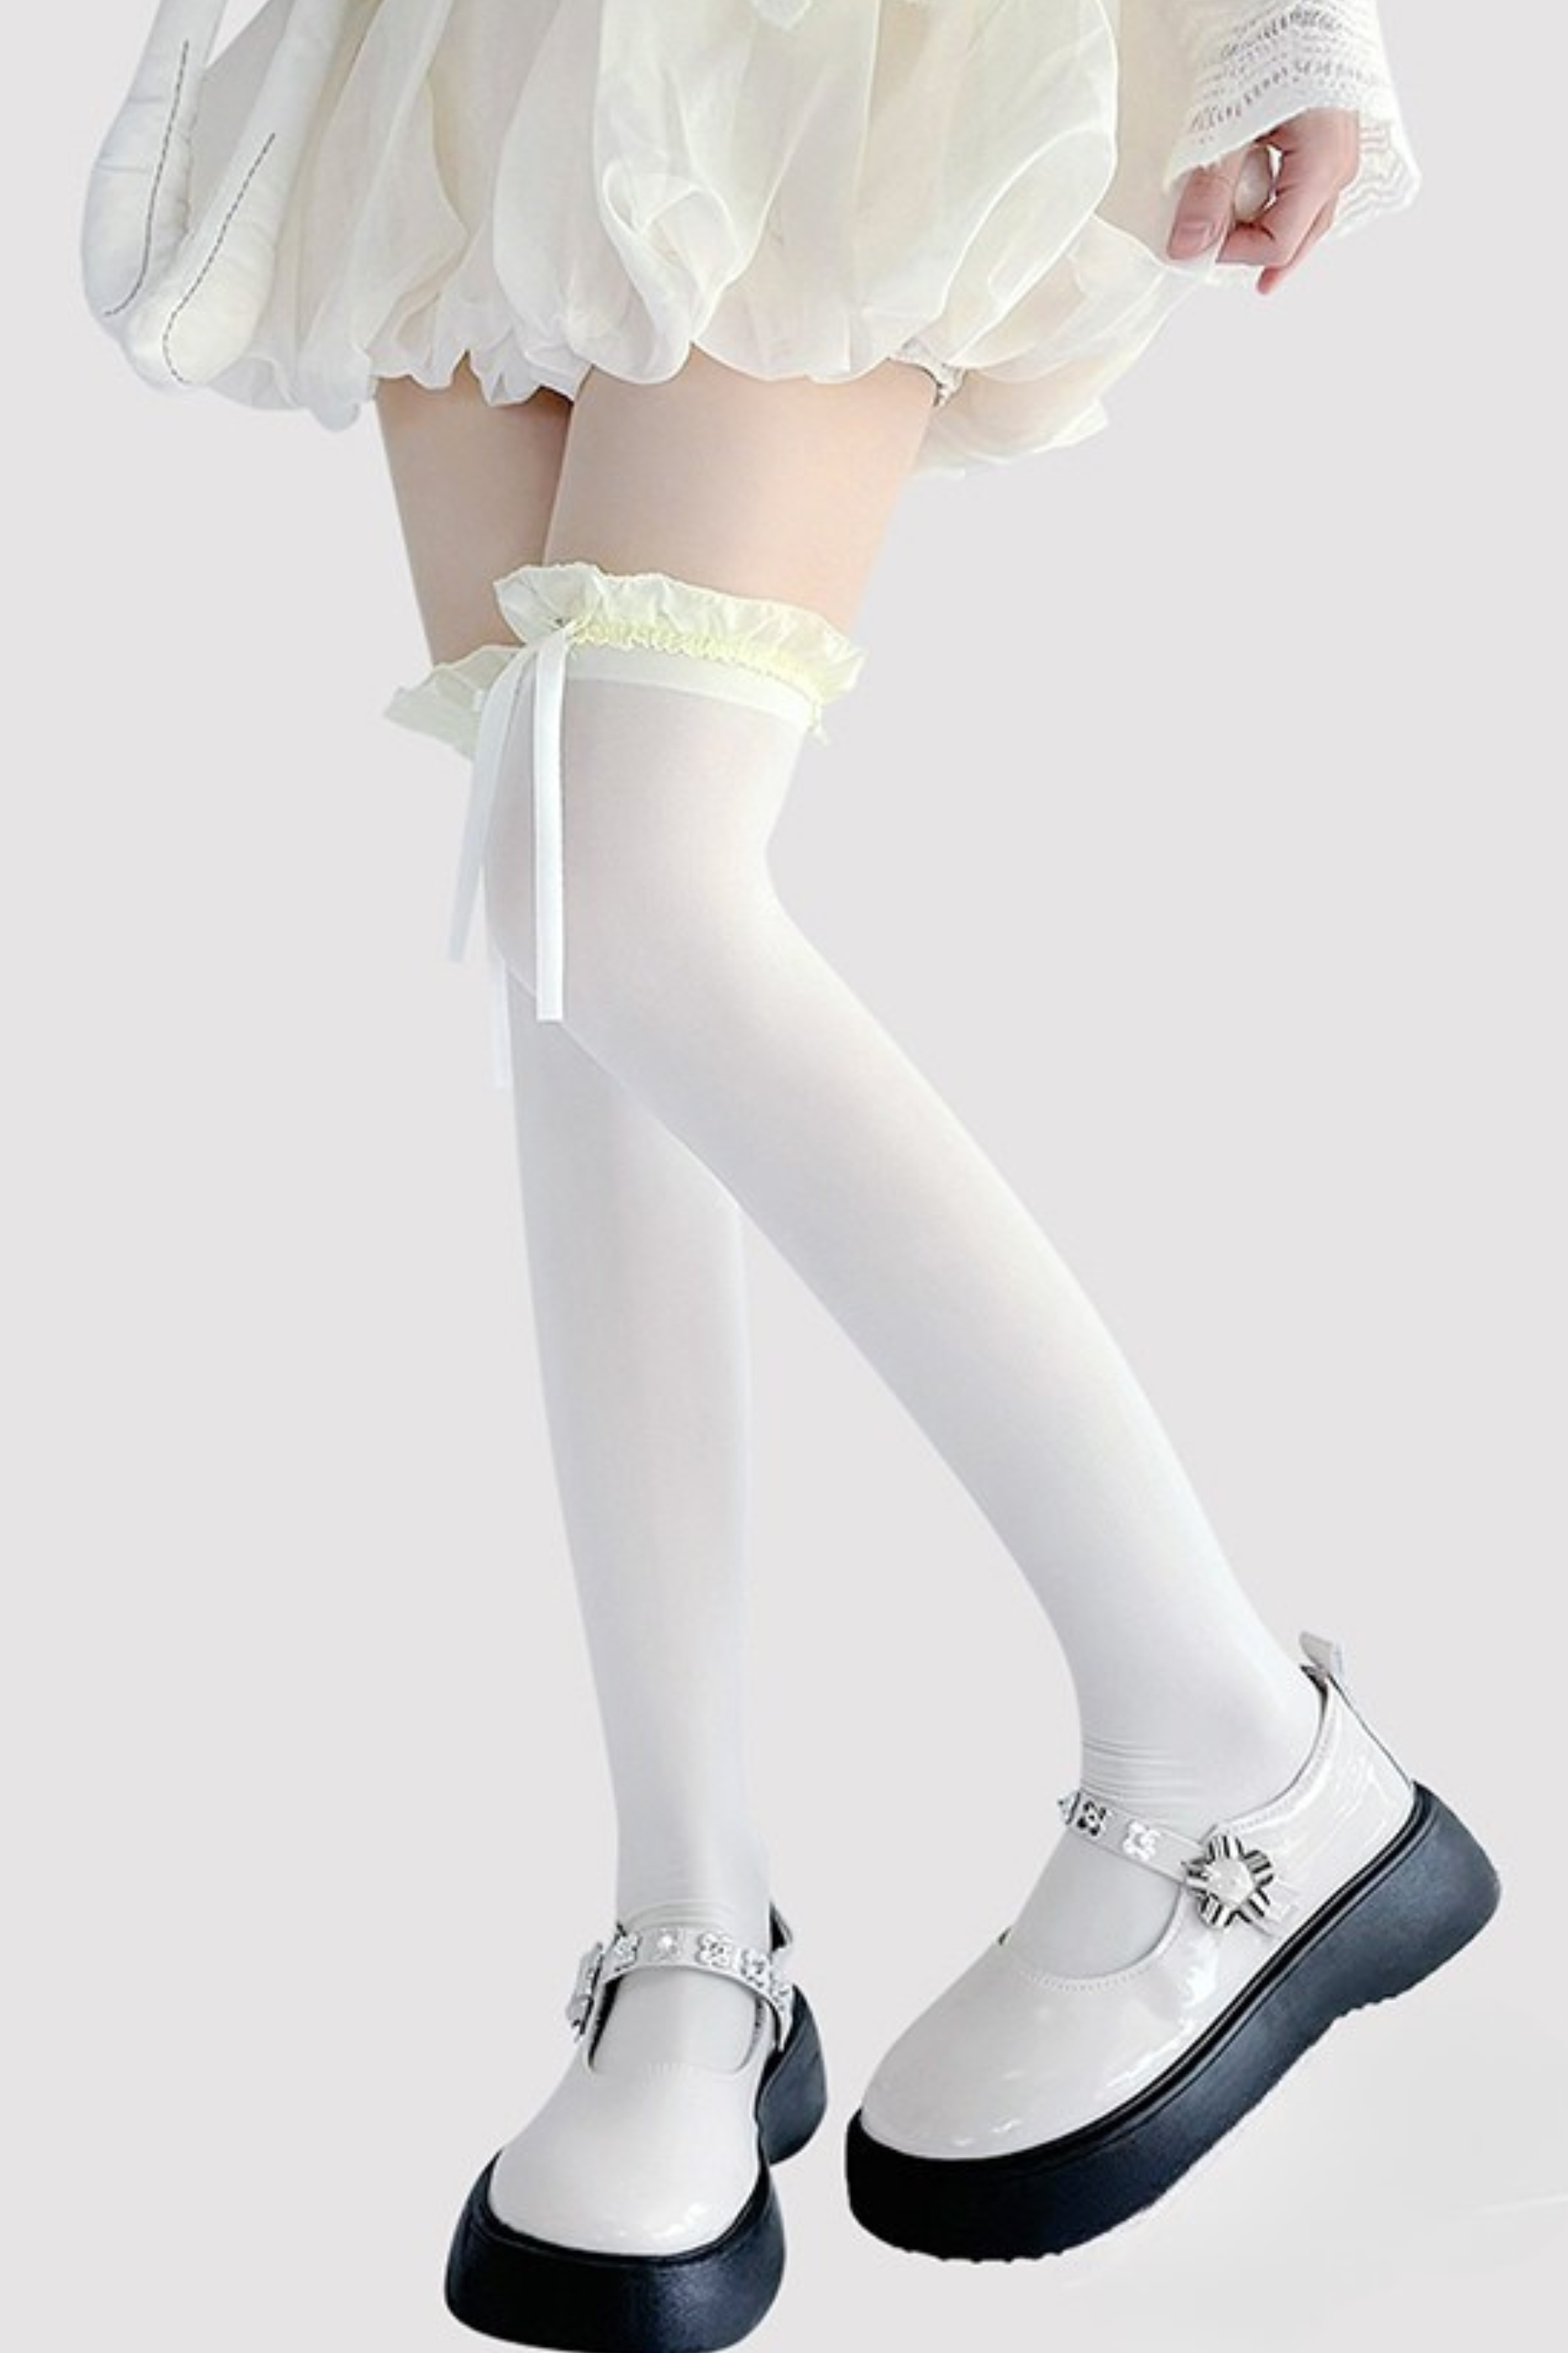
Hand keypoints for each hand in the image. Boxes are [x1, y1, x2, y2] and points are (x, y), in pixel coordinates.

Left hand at [1165, 108, 1360, 292]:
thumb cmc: (1271, 44)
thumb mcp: (1228, 122)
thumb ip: (1209, 189)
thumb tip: (1187, 246)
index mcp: (1322, 165)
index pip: (1278, 243)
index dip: (1232, 252)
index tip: (1192, 238)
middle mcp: (1341, 164)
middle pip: (1298, 239)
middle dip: (1251, 251)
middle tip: (1207, 251)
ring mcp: (1342, 149)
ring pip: (1304, 217)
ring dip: (1262, 228)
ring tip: (1226, 229)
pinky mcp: (1332, 133)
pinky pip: (1305, 187)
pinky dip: (1274, 200)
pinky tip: (1250, 195)